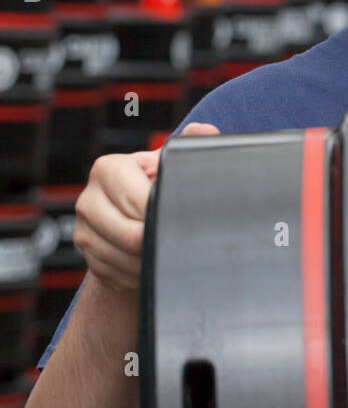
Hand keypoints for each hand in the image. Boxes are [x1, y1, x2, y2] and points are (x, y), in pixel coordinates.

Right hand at [73, 123, 219, 291]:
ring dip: (150, 261)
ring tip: (169, 252)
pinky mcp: (87, 257)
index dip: (163, 214)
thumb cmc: (156, 187)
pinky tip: (152, 263)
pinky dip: (139, 274)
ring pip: (123, 258)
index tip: (181, 219)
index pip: (137, 200)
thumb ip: (188, 145)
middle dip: (158, 242)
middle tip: (180, 242)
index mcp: (108, 169)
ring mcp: (83, 230)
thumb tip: (205, 132)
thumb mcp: (169, 164)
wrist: (134, 221)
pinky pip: (117, 274)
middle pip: (129, 235)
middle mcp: (88, 199)